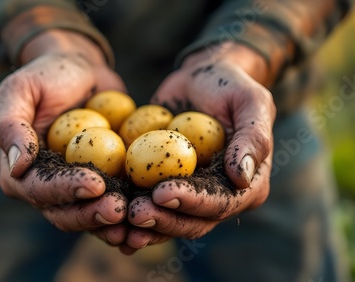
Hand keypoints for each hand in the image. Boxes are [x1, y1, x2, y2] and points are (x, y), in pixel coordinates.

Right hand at [0, 30, 128, 242]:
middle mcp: (46, 188)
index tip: (95, 184)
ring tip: (137, 219)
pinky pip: (116, 202)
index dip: (66, 190)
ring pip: (91, 215)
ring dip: (112, 222)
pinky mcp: (103, 185)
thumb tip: (17, 165)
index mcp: (18, 173)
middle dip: (92, 214)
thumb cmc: (47, 76)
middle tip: (119, 210)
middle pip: (65, 213)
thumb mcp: (21, 90)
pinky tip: (151, 213)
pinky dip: (131, 212)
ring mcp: (75, 190)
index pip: (39, 189)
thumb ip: (11, 126)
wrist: (81, 72)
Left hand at [123, 43, 276, 251]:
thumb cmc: (229, 85)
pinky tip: (101, 213)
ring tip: (114, 217)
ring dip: (141, 226)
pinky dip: (126, 212)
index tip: (161, 193)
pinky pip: (145, 203)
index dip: (192, 202)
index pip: (220, 202)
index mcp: (246, 185)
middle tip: (134, 213)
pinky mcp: (162, 185)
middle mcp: (218, 197)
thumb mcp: (250, 100)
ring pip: (166, 220)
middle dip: (162, 220)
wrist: (200, 79)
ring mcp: (189, 195)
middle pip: (191, 221)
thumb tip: (240, 177)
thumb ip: (253, 137)